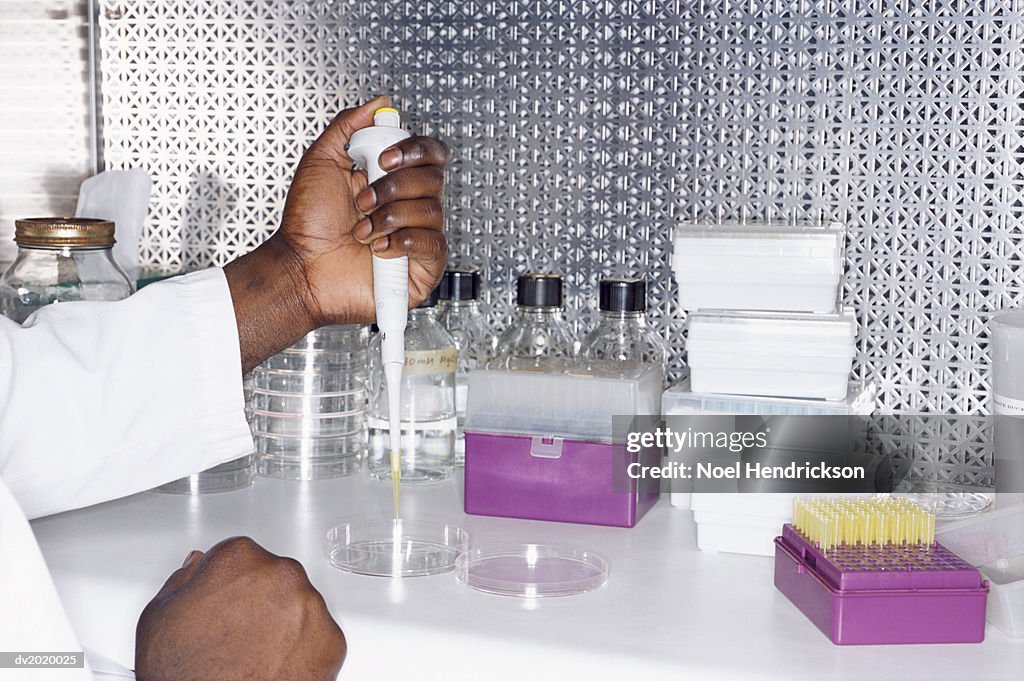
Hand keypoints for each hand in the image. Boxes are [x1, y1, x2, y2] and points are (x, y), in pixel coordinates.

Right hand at [135, 537, 345, 680]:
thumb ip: (183, 578)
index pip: (240, 557)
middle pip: (273, 578)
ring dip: (283, 622)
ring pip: (299, 606)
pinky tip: (275, 665)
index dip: (228, 585)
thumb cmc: (183, 672)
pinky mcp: (332, 640)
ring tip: (254, 654)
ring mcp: (311, 607)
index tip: (221, 604)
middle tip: (236, 634)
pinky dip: (303, 648)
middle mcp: (282, 574)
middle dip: (259, 600)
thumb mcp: (159, 615)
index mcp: (240, 557)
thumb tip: (196, 563)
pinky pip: (318, 636)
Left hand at [225, 95, 449, 371]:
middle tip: (364, 200)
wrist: (302, 268)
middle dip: (394, 187)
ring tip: (363, 230)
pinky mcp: (424, 267)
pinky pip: (433, 244)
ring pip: (432, 210)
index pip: (429, 154)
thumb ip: (348, 126)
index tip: (383, 159)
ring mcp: (418, 236)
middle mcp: (409, 206)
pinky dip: (403, 241)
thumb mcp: (321, 161)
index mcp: (393, 180)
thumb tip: (378, 104)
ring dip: (390, 217)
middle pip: (435, 178)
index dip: (414, 150)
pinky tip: (379, 248)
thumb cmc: (308, 226)